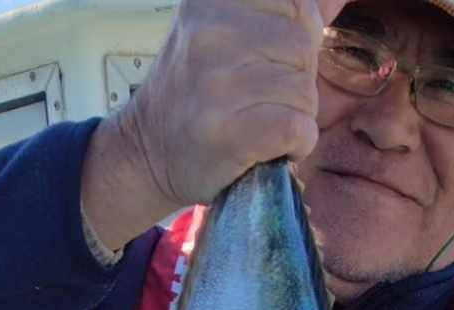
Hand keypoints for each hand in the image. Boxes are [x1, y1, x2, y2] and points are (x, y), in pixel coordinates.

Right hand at [83, 0, 324, 248]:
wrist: (149, 151)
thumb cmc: (202, 91)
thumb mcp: (230, 33)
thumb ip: (285, 13)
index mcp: (211, 0)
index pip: (296, 5)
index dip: (296, 38)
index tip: (265, 59)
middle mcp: (209, 32)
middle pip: (302, 46)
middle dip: (296, 78)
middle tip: (259, 97)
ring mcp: (216, 82)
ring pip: (304, 90)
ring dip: (295, 114)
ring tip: (258, 119)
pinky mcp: (228, 131)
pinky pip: (299, 129)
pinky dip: (296, 144)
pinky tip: (269, 145)